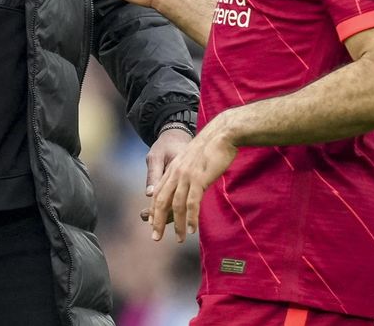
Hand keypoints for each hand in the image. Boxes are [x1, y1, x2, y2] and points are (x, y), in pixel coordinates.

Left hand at [147, 115, 237, 243]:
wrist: (222, 133)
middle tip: (156, 237)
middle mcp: (176, 172)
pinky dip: (191, 218)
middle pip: (162, 200)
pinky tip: (192, 229)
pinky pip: (192, 203)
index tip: (152, 223)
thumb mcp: (193, 160)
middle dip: (158, 221)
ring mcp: (186, 175)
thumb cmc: (212, 147)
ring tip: (179, 239)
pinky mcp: (199, 178)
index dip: (154, 209)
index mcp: (174, 167)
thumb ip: (187, 173)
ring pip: (176, 205)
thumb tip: (189, 187)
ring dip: (177, 224)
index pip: (159, 192)